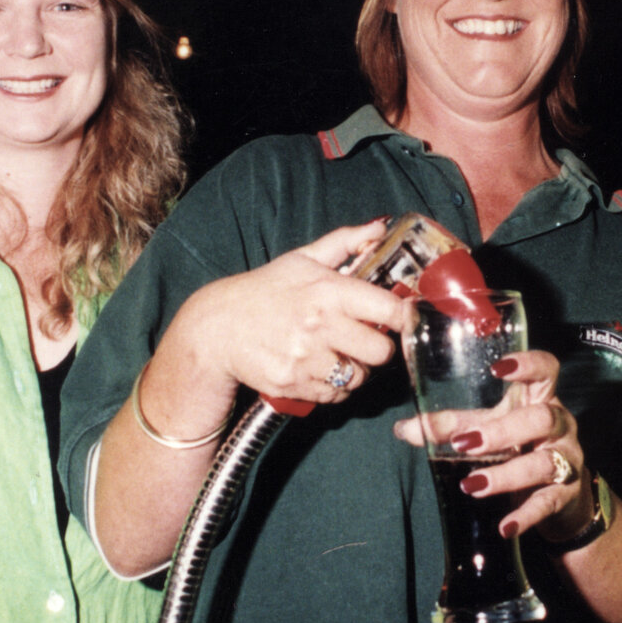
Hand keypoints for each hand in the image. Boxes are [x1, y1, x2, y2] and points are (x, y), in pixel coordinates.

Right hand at [163, 220, 406, 407]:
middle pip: (382, 351)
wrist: (217, 328)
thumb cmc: (265, 290)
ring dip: (355, 369)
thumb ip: (345, 242)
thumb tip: (380, 226)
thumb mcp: (302, 259)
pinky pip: (335, 395)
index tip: (403, 318)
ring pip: (359, 377)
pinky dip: (334, 387)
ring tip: (338, 354)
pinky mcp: (293, 385)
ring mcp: (305, 359)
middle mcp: (319, 326)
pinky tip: (319, 369)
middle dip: (378, 347)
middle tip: (365, 339)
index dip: (404, 316)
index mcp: (328, 291)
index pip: (390, 310)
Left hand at [391, 349, 594, 539]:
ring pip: (544, 463)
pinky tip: (505, 527)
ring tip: (471, 485)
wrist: (561, 495)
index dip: (528, 364)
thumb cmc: (521, 447)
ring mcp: (567, 459)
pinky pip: (547, 502)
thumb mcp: (490, 430)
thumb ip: (452, 427)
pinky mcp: (566, 493)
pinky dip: (525, 515)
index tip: (497, 367)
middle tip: (466, 443)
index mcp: (540, 399)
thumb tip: (404, 429)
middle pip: (543, 418)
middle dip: (504, 430)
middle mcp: (560, 425)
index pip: (546, 370)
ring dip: (506, 474)